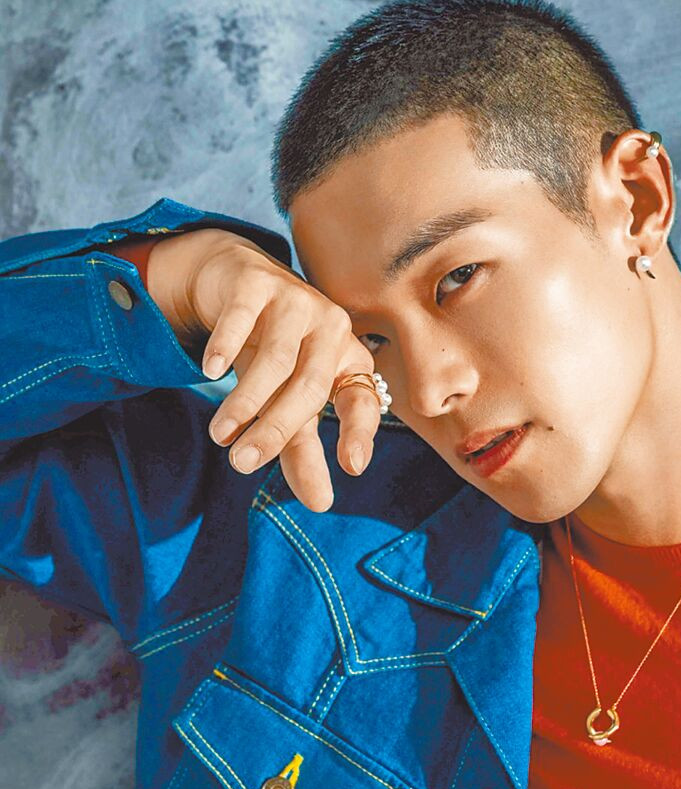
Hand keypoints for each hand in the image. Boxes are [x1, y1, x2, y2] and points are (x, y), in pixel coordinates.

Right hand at [146, 225, 383, 512]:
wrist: (237, 283)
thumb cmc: (273, 354)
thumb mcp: (287, 403)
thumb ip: (302, 451)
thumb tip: (319, 505)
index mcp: (349, 362)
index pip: (362, 402)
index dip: (359, 433)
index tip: (352, 468)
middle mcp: (332, 330)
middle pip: (310, 386)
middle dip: (276, 428)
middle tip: (242, 464)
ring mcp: (298, 302)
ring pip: (275, 358)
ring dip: (246, 400)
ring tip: (220, 435)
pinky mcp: (259, 282)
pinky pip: (242, 316)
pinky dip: (226, 344)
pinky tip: (210, 370)